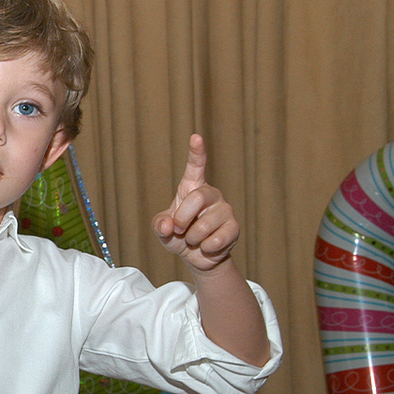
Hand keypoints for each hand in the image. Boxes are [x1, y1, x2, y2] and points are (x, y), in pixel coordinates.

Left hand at [152, 134, 238, 271]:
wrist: (196, 257)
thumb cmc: (178, 236)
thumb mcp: (162, 230)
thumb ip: (159, 225)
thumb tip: (168, 225)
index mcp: (192, 188)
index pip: (195, 166)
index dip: (196, 152)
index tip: (195, 137)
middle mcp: (211, 195)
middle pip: (197, 198)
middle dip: (181, 219)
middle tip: (178, 230)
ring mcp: (225, 210)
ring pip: (203, 225)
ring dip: (192, 239)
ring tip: (194, 239)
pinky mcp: (234, 227)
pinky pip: (215, 240)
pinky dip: (205, 248)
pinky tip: (207, 246)